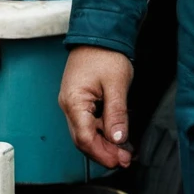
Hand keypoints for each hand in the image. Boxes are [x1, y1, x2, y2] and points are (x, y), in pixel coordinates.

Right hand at [59, 45, 134, 169]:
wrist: (98, 32)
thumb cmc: (105, 53)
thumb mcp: (116, 84)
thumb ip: (116, 114)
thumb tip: (118, 140)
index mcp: (74, 101)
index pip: (84, 138)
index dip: (102, 153)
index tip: (120, 160)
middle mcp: (68, 105)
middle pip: (83, 139)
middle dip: (104, 152)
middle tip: (125, 159)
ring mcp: (72, 102)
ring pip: (85, 132)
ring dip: (103, 144)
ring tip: (123, 151)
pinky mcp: (79, 99)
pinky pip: (88, 122)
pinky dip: (101, 131)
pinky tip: (115, 135)